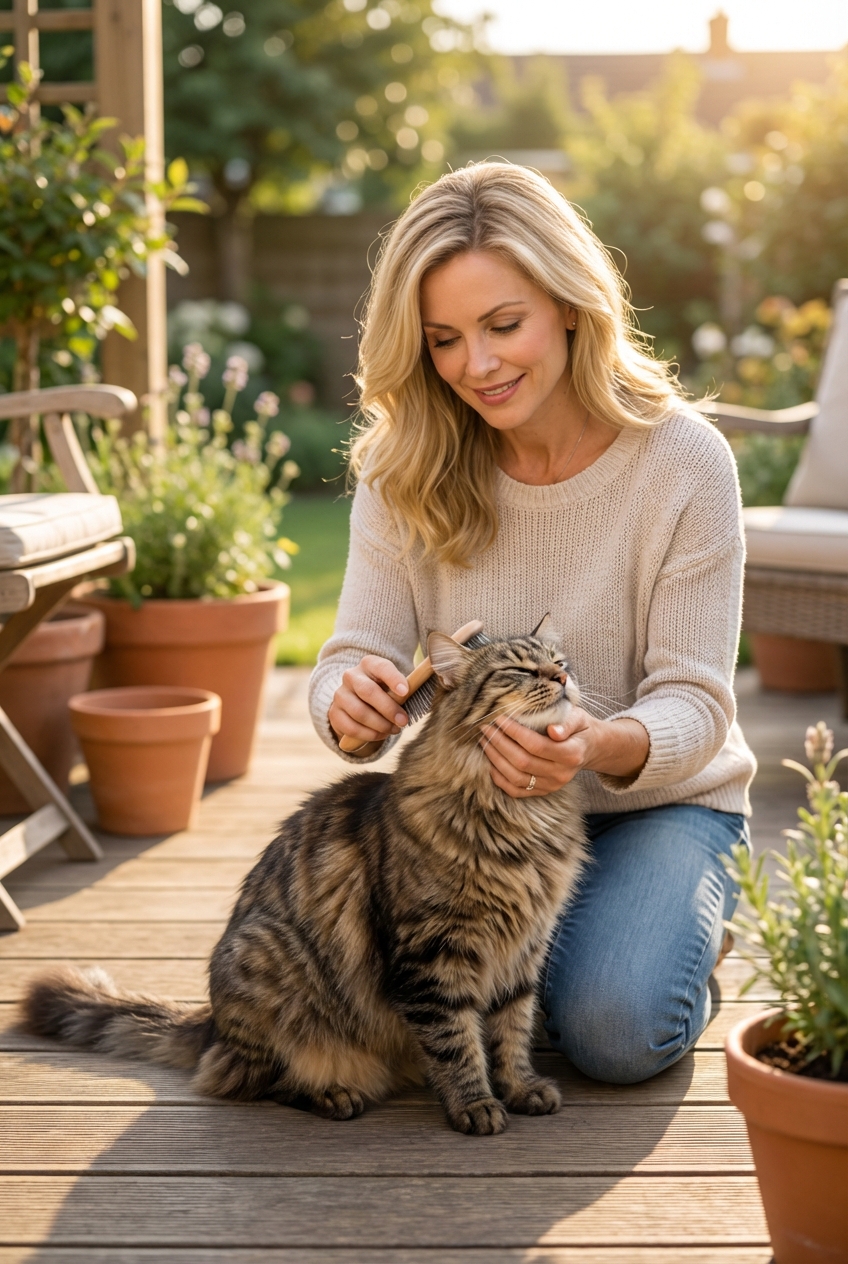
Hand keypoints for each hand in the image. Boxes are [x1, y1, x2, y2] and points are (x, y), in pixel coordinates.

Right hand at [328, 655, 409, 746]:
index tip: (405, 692)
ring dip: (380, 725)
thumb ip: (402, 691)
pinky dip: (369, 734)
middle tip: (403, 721)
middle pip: (368, 691)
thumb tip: (412, 698)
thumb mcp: (394, 686)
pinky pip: (351, 727)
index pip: (381, 667)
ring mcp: (340, 694)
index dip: (393, 679)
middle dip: (388, 709)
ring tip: (394, 729)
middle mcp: (351, 676)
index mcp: (369, 664)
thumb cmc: (384, 692)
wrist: (359, 701)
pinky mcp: (334, 713)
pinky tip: (380, 734)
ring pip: (359, 712)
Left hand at [479, 708, 648, 797]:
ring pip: (516, 777)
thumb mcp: (578, 718)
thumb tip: (553, 731)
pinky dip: (499, 778)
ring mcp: (551, 786)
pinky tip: (490, 762)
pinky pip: (516, 791)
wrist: (588, 748)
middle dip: (499, 744)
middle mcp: (561, 774)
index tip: (499, 718)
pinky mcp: (542, 792)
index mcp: (571, 754)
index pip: (536, 745)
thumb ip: (567, 723)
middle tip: (486, 728)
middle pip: (522, 762)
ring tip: (484, 741)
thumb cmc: (579, 728)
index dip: (514, 732)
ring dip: (495, 759)